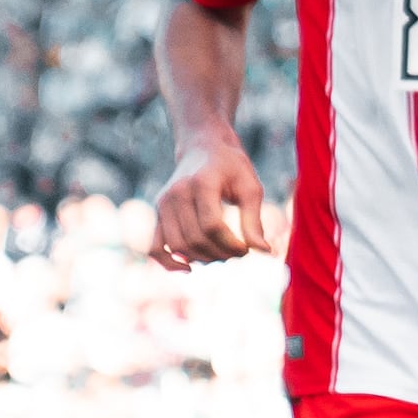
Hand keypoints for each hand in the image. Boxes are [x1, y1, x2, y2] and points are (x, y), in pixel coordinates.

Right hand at [153, 142, 271, 266]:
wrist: (204, 149)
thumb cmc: (232, 168)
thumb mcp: (250, 187)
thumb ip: (254, 219)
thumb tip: (263, 251)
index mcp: (201, 183)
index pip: (212, 225)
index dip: (231, 244)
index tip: (247, 249)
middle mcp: (176, 194)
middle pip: (195, 239)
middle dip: (220, 253)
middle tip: (239, 253)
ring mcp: (162, 204)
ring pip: (178, 246)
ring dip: (202, 259)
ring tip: (223, 255)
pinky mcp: (157, 214)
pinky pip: (154, 246)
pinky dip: (168, 262)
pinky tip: (189, 269)